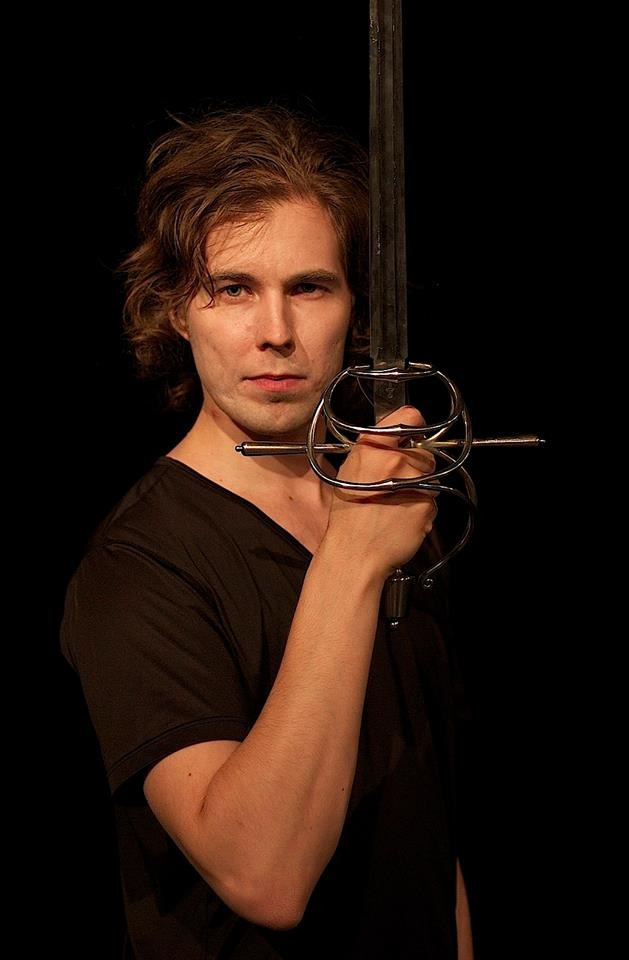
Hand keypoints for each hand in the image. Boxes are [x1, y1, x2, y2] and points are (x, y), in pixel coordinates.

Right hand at [324, 406, 437, 579]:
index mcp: (372, 447)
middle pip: (423, 452)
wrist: (355, 552)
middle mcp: (395, 460)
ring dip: (420, 486)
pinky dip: (422, 506)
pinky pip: (432, 498)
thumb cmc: (349, 515)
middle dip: (415, 465)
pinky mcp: (427, 503)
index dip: (413, 427)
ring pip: (430, 475)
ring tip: (396, 503)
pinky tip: (402, 516)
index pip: (409, 417)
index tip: (412, 436)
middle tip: (396, 483)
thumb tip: (396, 437)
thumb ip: (374, 450)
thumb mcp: (349, 471)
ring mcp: (413, 482)